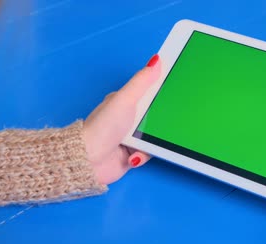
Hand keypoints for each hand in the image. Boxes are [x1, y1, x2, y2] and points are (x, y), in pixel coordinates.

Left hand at [83, 55, 160, 184]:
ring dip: (149, 141)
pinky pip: (148, 151)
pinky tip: (134, 156)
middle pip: (154, 115)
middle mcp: (126, 118)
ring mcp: (129, 136)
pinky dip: (144, 154)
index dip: (161, 92)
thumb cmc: (103, 128)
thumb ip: (142, 81)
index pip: (148, 92)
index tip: (175, 93)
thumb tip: (156, 60)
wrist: (89, 160)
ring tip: (140, 144)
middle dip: (158, 122)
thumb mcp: (125, 99)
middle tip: (161, 124)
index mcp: (124, 101)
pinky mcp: (131, 153)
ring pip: (154, 135)